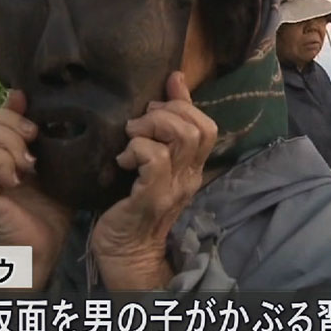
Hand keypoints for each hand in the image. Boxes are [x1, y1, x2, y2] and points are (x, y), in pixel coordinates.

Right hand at [0, 90, 72, 289]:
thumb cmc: (50, 210)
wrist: (42, 249)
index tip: (34, 125)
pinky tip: (17, 179)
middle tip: (34, 144)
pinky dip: (3, 162)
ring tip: (28, 165)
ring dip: (11, 144)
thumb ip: (41, 133)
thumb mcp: (53, 163)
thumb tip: (25, 97)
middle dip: (13, 125)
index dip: (11, 111)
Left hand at [90, 71, 217, 290]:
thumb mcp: (153, 160)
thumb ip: (165, 125)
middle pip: (198, 127)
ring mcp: (174, 187)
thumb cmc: (133, 203)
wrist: (126, 252)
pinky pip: (155, 158)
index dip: (182, 103)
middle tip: (138, 124)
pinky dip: (136, 150)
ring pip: (182, 137)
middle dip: (164, 112)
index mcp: (192, 167)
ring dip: (151, 128)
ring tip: (131, 139)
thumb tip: (176, 78)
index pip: (207, 124)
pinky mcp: (153, 197)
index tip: (155, 101)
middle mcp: (190, 176)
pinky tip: (122, 162)